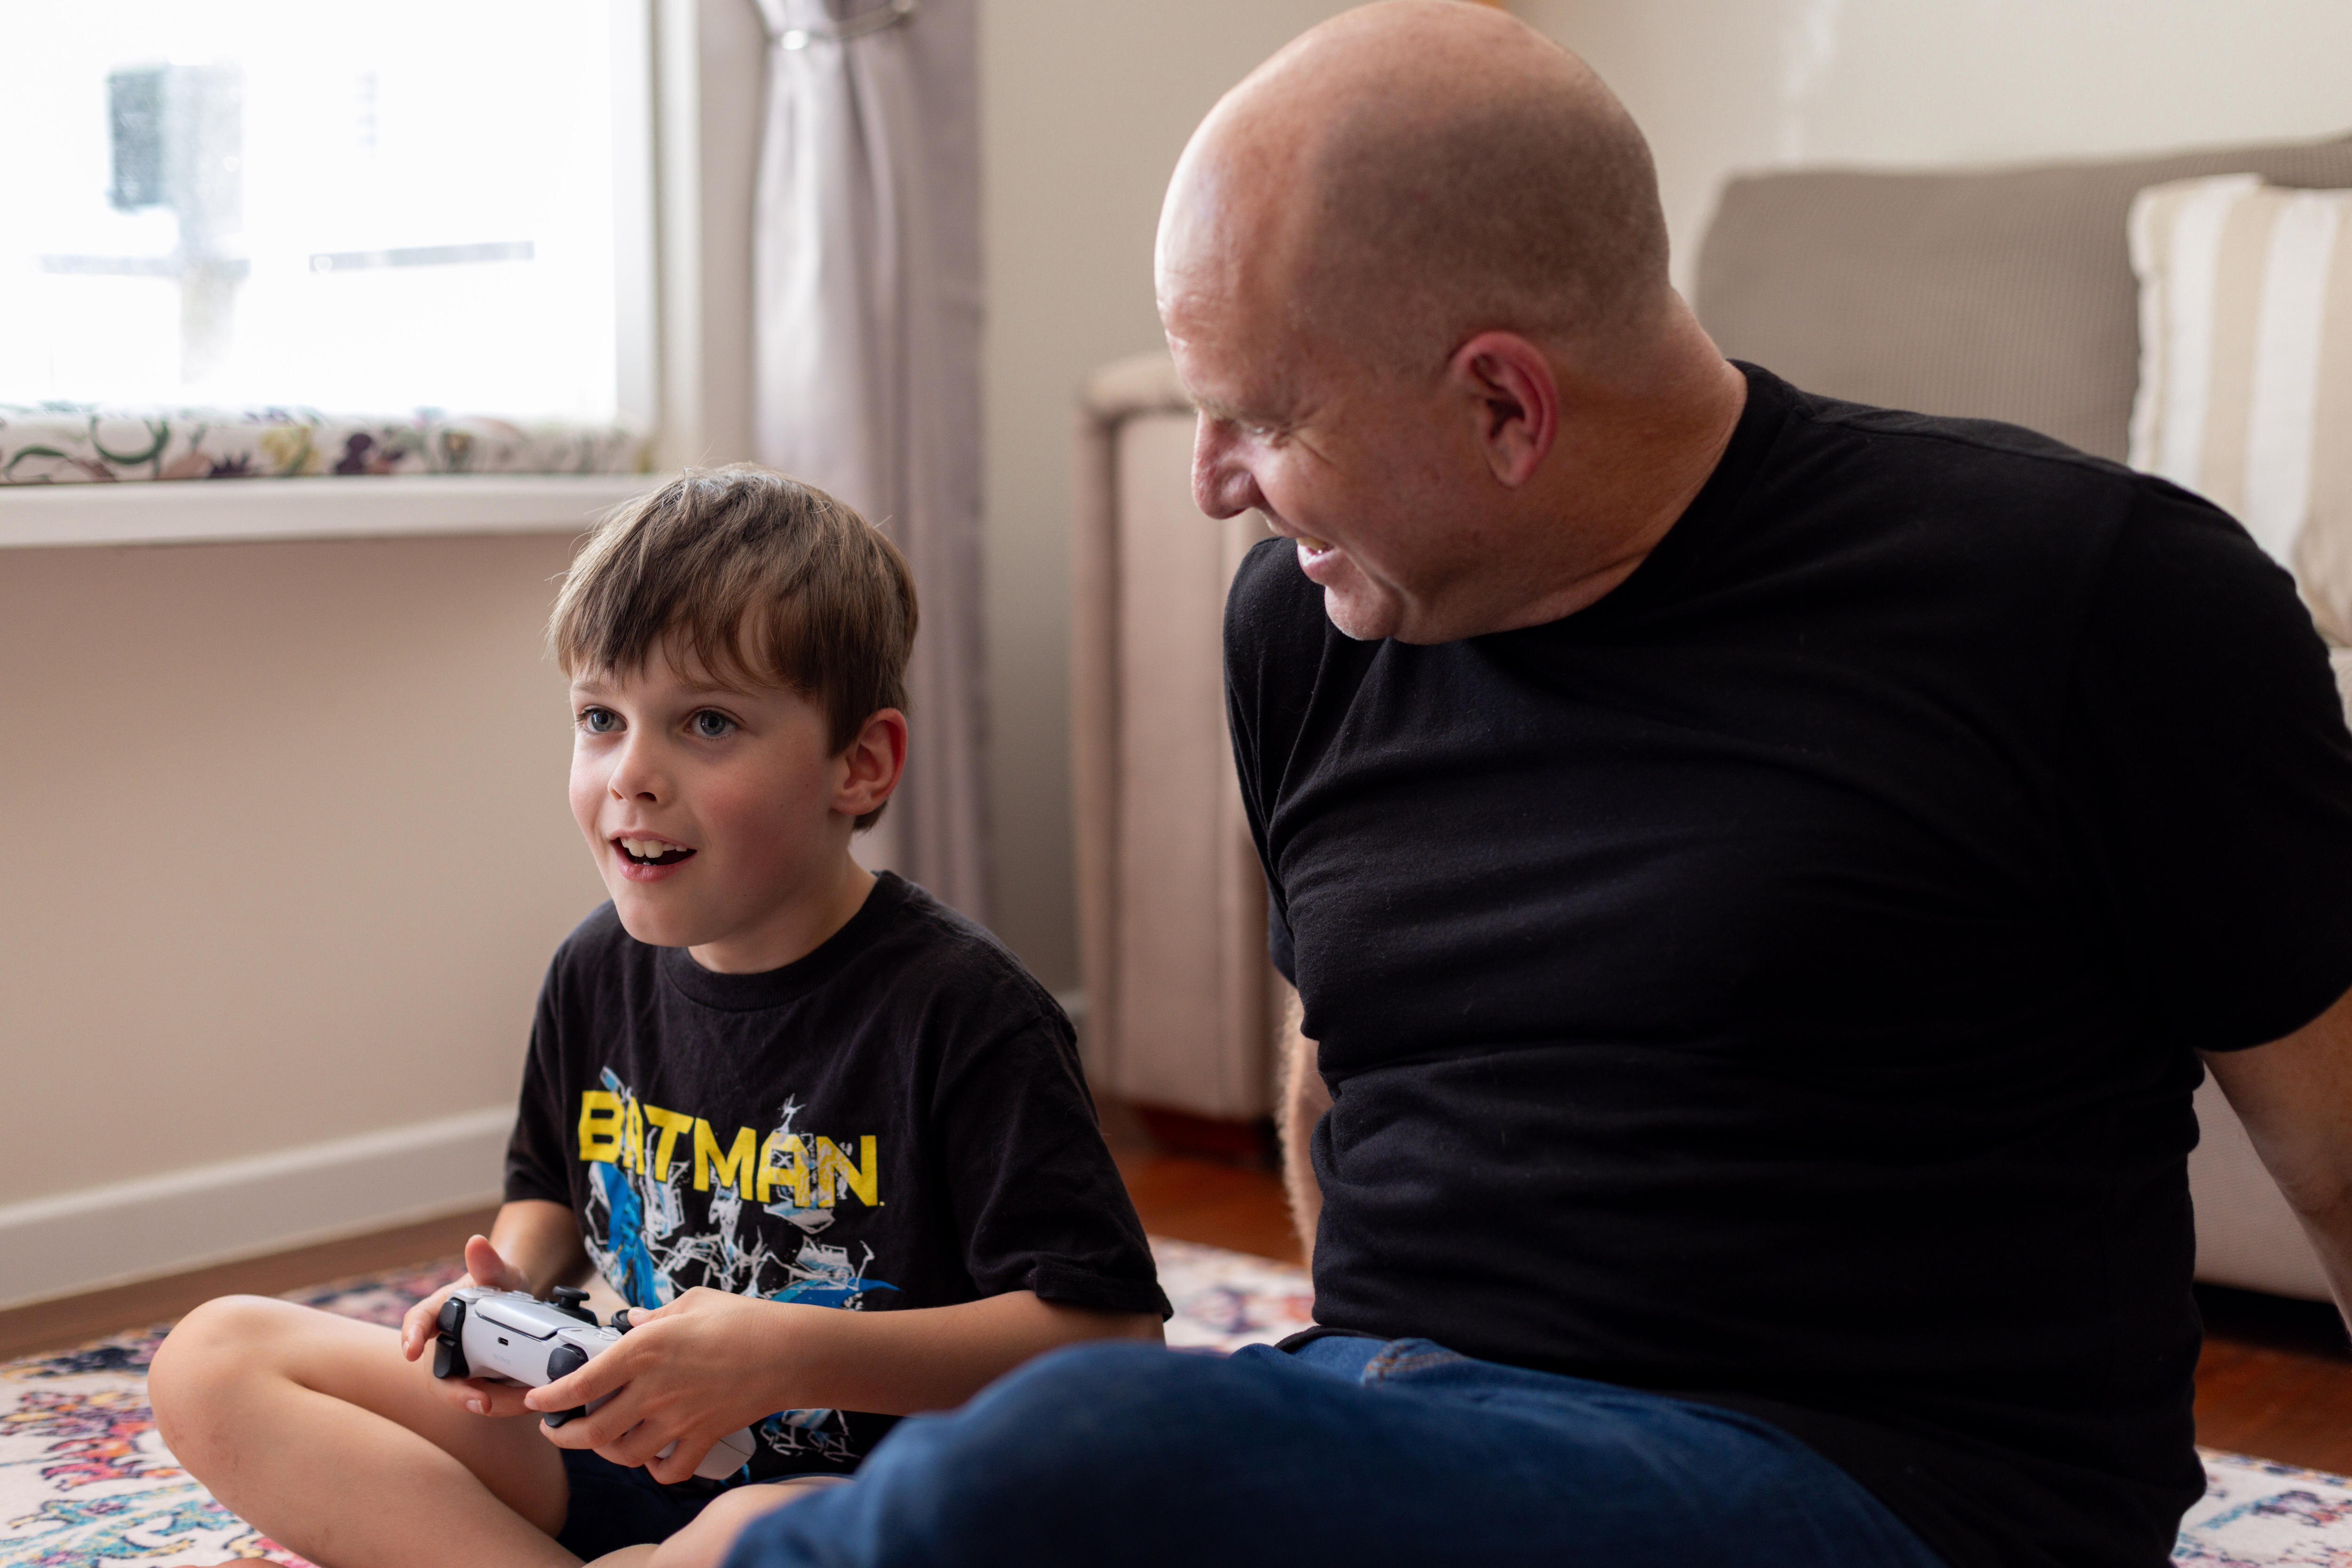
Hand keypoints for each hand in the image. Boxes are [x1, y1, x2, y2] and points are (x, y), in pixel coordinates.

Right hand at [399, 1234, 541, 1417]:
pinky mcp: (480, 1383)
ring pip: (468, 1394)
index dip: (412, 1335)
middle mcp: (444, 1346)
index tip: (411, 1349)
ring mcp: (461, 1368)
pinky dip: (509, 1402)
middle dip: (459, 1394)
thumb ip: (488, 1262)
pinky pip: (489, 1398)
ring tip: (526, 1399)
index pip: (418, 1321)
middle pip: (440, 1377)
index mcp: (440, 1312)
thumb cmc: (498, 1285)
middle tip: (485, 1402)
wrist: (516, 1300)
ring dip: (495, 1402)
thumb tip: (477, 1242)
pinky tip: (532, 1399)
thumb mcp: (499, 1272)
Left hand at [530, 1288, 796, 1483]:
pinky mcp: (701, 1437)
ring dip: (606, 1453)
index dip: (550, 1398)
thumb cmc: (741, 1320)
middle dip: (565, 1437)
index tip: (537, 1402)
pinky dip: (655, 1470)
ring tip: (602, 1443)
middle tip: (557, 1431)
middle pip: (592, 1431)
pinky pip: (669, 1469)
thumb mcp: (691, 1301)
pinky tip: (652, 1459)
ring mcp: (677, 1418)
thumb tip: (630, 1318)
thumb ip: (654, 1312)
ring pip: (623, 1454)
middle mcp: (653, 1389)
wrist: (788, 1351)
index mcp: (643, 1350)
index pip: (580, 1383)